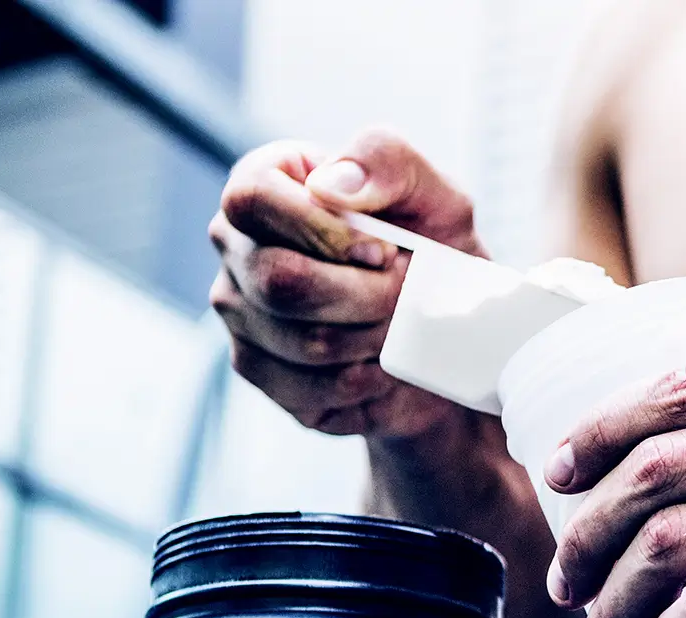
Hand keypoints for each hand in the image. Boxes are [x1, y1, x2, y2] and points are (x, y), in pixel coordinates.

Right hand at [210, 128, 481, 438]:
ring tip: (397, 326)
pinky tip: (378, 364)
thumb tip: (332, 186)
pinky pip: (304, 387)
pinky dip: (362, 381)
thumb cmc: (436, 255)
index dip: (322, 231)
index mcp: (269, 184)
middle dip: (365, 297)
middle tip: (405, 295)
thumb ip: (389, 163)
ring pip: (300, 341)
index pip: (252, 197)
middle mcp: (238, 244)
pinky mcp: (257, 368)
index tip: (385, 251)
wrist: (448, 338)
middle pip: (277, 280)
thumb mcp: (437, 198)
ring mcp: (239, 309)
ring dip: (372, 340)